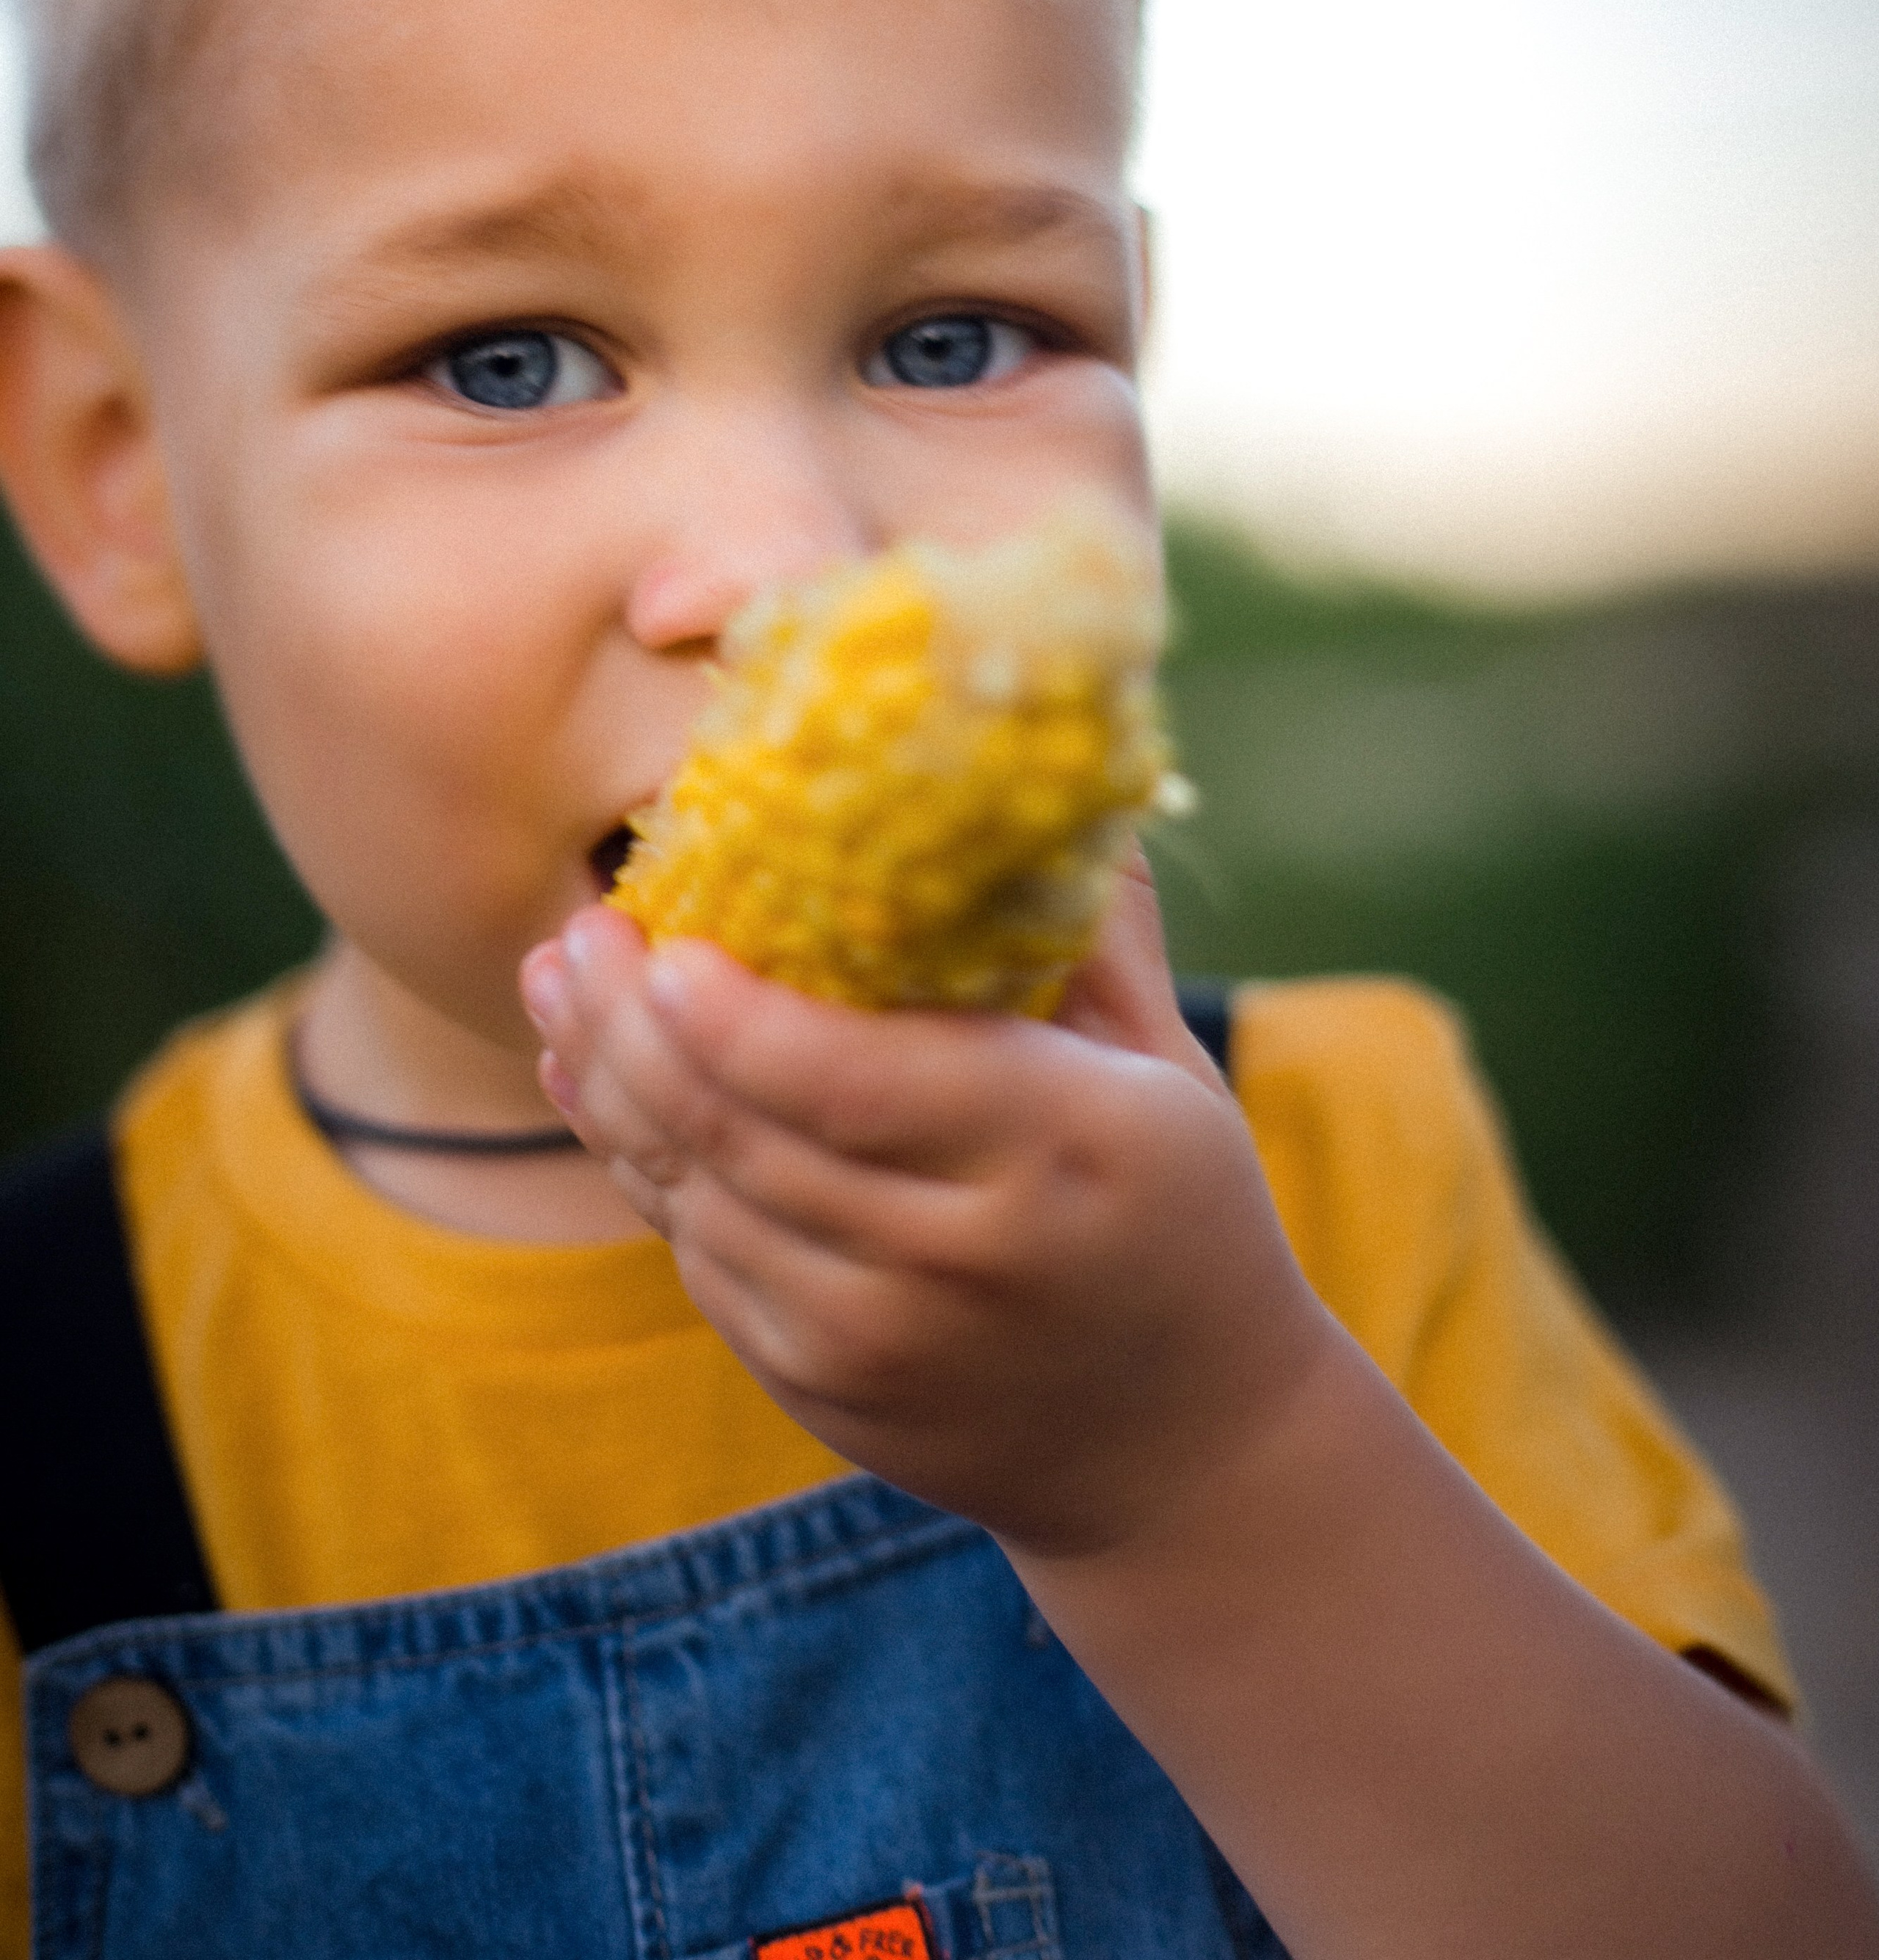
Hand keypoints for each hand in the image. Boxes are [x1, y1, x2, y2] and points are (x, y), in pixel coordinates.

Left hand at [520, 856, 1329, 1554]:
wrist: (1186, 1451)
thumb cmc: (1177, 1213)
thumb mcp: (1168, 1067)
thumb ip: (1092, 928)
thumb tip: (1031, 770)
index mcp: (1060, 1147)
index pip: (857, 1082)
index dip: (737, 1015)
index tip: (661, 935)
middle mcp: (960, 1258)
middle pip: (746, 1135)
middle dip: (630, 1026)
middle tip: (577, 933)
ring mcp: (881, 1344)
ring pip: (699, 1200)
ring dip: (607, 1090)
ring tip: (560, 986)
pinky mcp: (826, 1395)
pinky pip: (702, 1263)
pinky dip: (641, 1170)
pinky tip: (601, 1091)